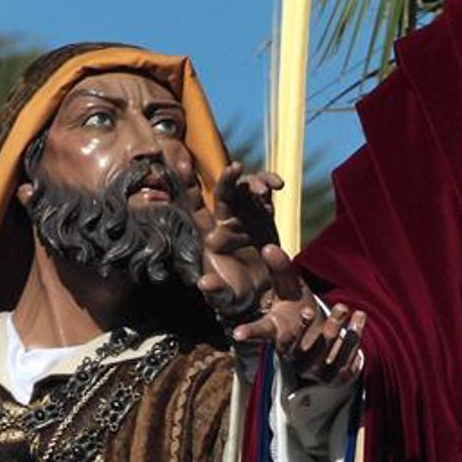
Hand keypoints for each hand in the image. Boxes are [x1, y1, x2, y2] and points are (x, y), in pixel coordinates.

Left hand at [196, 160, 284, 318]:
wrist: (262, 295)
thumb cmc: (237, 296)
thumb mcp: (226, 298)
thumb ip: (216, 291)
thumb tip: (204, 285)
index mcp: (209, 235)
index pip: (194, 206)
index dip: (187, 186)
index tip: (183, 164)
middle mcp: (225, 221)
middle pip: (223, 193)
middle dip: (228, 179)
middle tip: (236, 168)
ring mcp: (245, 216)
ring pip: (245, 190)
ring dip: (253, 183)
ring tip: (266, 189)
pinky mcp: (263, 216)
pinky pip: (265, 195)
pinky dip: (269, 185)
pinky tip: (278, 185)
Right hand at [231, 244, 364, 394]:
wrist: (324, 344)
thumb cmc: (299, 312)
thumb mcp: (291, 291)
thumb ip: (281, 271)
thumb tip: (268, 247)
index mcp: (278, 335)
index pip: (262, 334)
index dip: (249, 333)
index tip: (238, 333)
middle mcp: (293, 356)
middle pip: (298, 347)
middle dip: (308, 328)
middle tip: (317, 308)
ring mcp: (314, 369)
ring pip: (325, 355)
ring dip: (337, 330)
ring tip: (344, 306)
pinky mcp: (335, 376)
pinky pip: (346, 362)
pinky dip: (354, 339)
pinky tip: (359, 319)